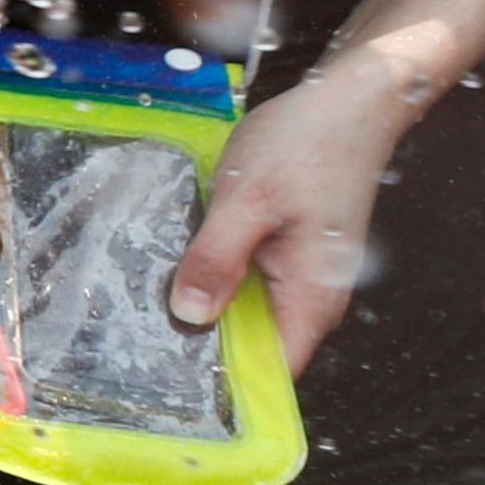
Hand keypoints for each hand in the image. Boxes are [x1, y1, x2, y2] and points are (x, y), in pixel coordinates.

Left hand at [175, 50, 416, 372]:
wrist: (349, 100)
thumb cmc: (307, 146)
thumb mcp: (247, 202)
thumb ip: (217, 260)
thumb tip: (188, 316)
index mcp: (312, 298)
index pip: (273, 370)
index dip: (226, 383)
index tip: (171, 384)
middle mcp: (312, 296)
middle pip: (254, 343)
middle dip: (203, 342)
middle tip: (135, 341)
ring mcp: (301, 272)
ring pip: (245, 308)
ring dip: (204, 304)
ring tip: (144, 304)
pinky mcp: (288, 249)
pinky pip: (247, 278)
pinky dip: (215, 274)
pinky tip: (175, 262)